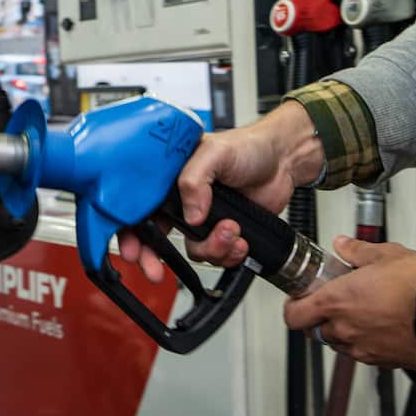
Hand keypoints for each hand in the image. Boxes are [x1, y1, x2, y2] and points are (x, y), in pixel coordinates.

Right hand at [118, 102, 322, 281]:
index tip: (133, 250)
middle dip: (156, 257)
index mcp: (171, 177)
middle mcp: (183, 200)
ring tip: (231, 229)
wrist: (283, 161)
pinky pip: (217, 255)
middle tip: (157, 270)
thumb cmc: (249, 146)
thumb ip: (195, 179)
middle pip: (157, 237)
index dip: (131, 231)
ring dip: (212, 247)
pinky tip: (241, 239)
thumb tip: (190, 214)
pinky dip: (229, 253)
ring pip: (192, 250)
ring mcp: (203, 218)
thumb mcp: (215, 151)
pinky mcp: (224, 232)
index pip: (140, 207)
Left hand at [284, 236, 415, 369]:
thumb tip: (343, 244)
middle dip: (321, 319)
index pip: (294, 316)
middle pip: (316, 332)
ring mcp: (364, 349)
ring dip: (345, 331)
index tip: (299, 299)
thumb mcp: (385, 254)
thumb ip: (357, 250)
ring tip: (365, 312)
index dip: (293, 307)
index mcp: (336, 302)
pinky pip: (366, 354)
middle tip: (335, 303)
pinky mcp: (385, 362)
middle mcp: (345, 330)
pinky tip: (384, 325)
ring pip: (341, 345)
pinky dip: (369, 343)